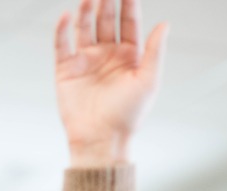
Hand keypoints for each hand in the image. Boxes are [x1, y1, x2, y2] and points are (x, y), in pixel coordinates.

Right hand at [55, 0, 167, 166]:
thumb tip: (165, 24)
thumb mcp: (148, 82)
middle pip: (106, 20)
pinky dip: (62, 30)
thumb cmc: (127, 116)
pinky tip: (66, 15)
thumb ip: (155, 52)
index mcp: (128, 57)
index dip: (129, 4)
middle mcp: (106, 56)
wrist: (100, 140)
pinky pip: (62, 45)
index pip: (129, 22)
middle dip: (107, 1)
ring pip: (85, 27)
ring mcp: (85, 62)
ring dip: (86, 11)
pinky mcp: (66, 72)